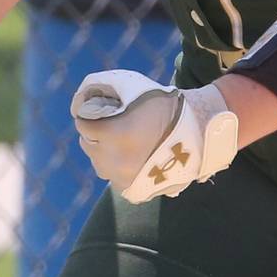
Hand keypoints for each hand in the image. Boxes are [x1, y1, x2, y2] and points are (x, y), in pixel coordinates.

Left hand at [70, 69, 238, 203]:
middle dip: (95, 133)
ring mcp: (124, 179)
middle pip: (88, 144)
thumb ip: (100, 87)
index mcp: (114, 134)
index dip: (89, 114)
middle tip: (109, 123)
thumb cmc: (163, 104)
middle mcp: (115, 161)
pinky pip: (113, 177)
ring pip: (98, 163)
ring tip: (119, 139)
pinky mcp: (134, 190)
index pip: (83, 124)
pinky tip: (128, 156)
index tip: (98, 111)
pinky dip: (116, 167)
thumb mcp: (131, 85)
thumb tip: (79, 101)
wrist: (197, 131)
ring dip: (103, 150)